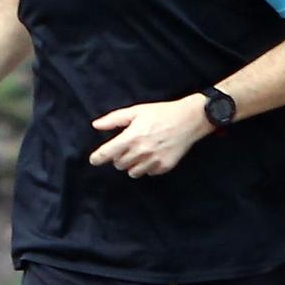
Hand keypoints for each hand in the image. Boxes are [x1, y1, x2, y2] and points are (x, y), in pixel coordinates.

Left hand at [88, 95, 210, 176]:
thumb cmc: (161, 113)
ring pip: (132, 172)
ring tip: (140, 151)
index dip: (97, 158)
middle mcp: (141, 151)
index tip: (94, 160)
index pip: (107, 154)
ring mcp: (153, 161)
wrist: (190, 119)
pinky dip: (147, 166)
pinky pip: (148, 173)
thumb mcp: (136, 111)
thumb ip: (114, 119)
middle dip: (119, 157)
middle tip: (128, 146)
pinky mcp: (164, 167)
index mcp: (131, 137)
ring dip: (132, 164)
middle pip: (118, 164)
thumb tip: (95, 125)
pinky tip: (153, 154)